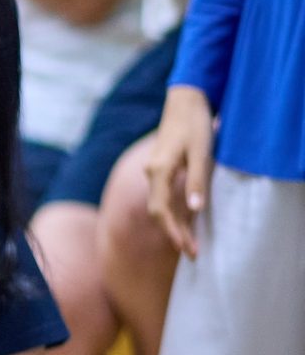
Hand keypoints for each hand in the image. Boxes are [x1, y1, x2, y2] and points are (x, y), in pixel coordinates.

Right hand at [144, 85, 214, 257]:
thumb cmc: (195, 125)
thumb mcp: (202, 153)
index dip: (174, 233)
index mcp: (159, 172)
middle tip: (193, 253)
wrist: (186, 100)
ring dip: (175, 224)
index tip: (187, 250)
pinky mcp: (161, 168)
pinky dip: (174, 211)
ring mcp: (154, 171)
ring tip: (191, 241)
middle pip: (159, 212)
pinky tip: (187, 218)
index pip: (161, 211)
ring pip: (160, 205)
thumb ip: (197, 182)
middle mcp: (152, 174)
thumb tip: (195, 210)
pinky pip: (164, 195)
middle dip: (174, 234)